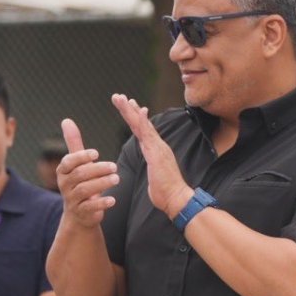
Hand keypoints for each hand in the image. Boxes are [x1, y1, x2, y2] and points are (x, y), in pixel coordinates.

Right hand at [55, 119, 119, 227]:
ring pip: (85, 190)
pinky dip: (101, 203)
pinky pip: (90, 208)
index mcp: (64, 171)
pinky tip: (113, 200)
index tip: (96, 153)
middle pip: (80, 175)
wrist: (79, 212)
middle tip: (115, 167)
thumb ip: (74, 143)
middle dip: (97, 169)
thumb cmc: (80, 181)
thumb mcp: (77, 163)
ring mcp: (72, 199)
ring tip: (116, 178)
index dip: (81, 157)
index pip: (68, 162)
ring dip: (102, 183)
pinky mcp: (81, 212)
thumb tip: (66, 120)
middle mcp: (65, 184)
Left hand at [110, 94, 192, 219]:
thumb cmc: (166, 193)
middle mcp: (158, 146)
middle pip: (141, 123)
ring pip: (142, 124)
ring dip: (131, 110)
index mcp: (156, 151)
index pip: (143, 131)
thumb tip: (153, 173)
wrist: (177, 199)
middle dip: (129, 109)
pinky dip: (141, 120)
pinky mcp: (156, 152)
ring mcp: (158, 148)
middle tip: (119, 96)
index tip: (129, 106)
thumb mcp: (155, 178)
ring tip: (121, 98)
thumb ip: (153, 171)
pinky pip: (146, 133)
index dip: (135, 117)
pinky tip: (137, 109)